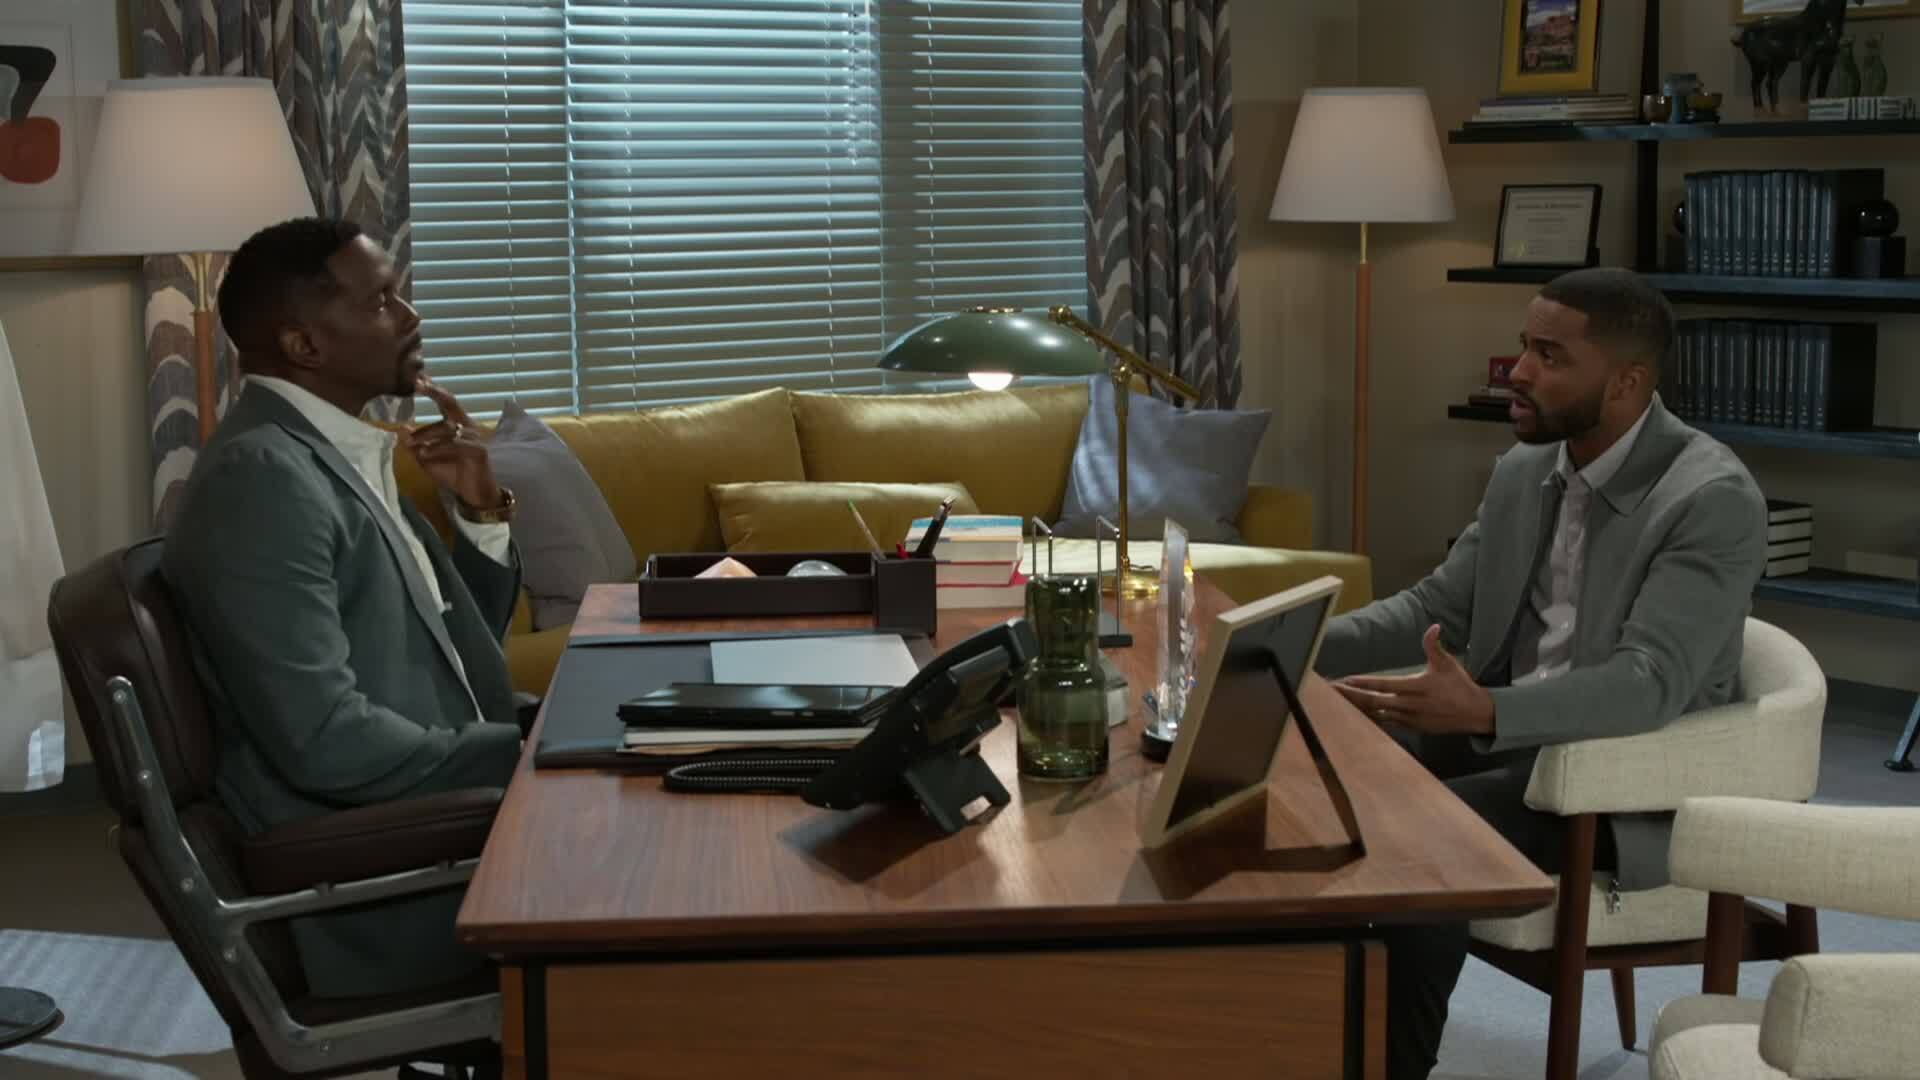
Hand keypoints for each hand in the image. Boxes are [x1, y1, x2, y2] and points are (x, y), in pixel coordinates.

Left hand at [404, 377, 501, 512]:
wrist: (472, 493)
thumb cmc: (452, 471)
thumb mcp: (426, 457)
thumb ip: (415, 444)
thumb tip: (400, 430)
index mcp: (456, 422)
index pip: (444, 400)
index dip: (432, 388)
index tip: (416, 377)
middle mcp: (467, 425)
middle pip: (450, 403)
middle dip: (434, 392)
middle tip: (417, 385)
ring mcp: (474, 437)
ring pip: (447, 428)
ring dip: (426, 435)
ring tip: (410, 443)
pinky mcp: (479, 450)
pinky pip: (455, 446)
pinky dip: (438, 449)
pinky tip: (425, 454)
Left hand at [1332, 624, 1495, 736]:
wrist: (1475, 714)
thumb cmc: (1459, 686)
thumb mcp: (1448, 663)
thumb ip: (1434, 646)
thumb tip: (1433, 626)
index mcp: (1418, 687)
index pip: (1385, 685)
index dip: (1365, 683)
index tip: (1346, 680)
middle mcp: (1411, 705)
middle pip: (1375, 702)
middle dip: (1352, 697)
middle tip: (1332, 691)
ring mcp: (1410, 719)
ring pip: (1378, 715)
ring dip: (1358, 709)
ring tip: (1337, 704)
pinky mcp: (1412, 728)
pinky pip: (1386, 724)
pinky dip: (1371, 719)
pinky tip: (1357, 716)